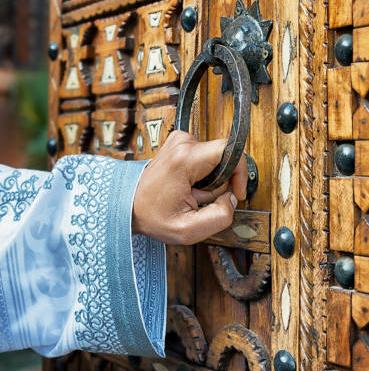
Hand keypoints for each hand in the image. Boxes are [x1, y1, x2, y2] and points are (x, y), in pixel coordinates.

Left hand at [132, 131, 246, 244]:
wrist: (127, 205)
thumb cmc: (152, 216)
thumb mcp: (188, 230)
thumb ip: (220, 217)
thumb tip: (232, 200)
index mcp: (185, 159)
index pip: (230, 149)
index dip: (240, 171)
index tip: (237, 191)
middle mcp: (182, 143)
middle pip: (223, 158)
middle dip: (218, 184)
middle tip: (198, 198)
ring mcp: (180, 140)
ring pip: (215, 159)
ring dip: (208, 181)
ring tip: (190, 193)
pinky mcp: (180, 143)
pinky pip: (206, 157)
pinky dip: (201, 174)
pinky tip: (187, 186)